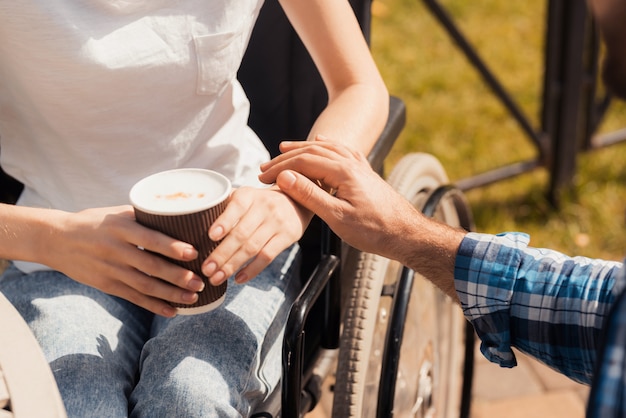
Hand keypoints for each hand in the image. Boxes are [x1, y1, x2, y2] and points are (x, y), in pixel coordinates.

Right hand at [43, 206, 205, 316]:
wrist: (56, 240)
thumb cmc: (94, 222)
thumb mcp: (117, 213)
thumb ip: (144, 217)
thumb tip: (180, 217)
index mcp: (120, 228)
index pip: (150, 239)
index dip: (172, 247)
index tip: (193, 253)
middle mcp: (115, 250)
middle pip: (151, 266)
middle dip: (178, 277)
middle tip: (200, 282)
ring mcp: (110, 270)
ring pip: (145, 286)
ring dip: (171, 294)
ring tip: (193, 298)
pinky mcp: (106, 285)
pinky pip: (133, 297)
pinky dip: (154, 306)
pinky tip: (172, 311)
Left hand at [201, 186, 311, 284]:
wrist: (297, 200)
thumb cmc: (260, 202)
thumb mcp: (245, 196)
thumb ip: (224, 206)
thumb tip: (193, 222)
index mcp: (249, 195)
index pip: (236, 207)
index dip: (224, 222)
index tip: (210, 236)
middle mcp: (264, 207)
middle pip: (241, 234)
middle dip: (222, 254)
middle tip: (205, 269)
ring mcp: (277, 223)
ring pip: (253, 248)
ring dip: (232, 265)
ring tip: (216, 278)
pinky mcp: (287, 236)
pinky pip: (268, 256)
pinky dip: (252, 270)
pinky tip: (238, 278)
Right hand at [258, 140, 420, 259]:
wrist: (406, 233)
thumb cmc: (374, 230)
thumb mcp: (337, 217)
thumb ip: (310, 195)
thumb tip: (285, 177)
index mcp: (343, 172)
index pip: (303, 162)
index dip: (280, 169)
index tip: (263, 178)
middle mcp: (351, 163)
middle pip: (311, 152)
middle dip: (286, 158)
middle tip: (265, 168)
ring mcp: (359, 166)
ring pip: (326, 149)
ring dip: (302, 149)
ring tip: (284, 150)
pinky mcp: (364, 172)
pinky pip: (340, 151)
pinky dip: (325, 146)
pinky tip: (320, 143)